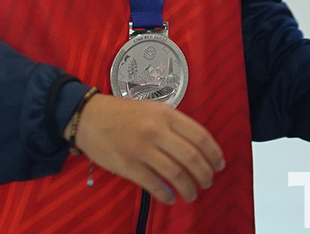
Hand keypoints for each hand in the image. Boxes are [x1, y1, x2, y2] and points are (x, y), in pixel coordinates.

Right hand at [73, 94, 225, 205]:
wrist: (89, 117)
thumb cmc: (123, 113)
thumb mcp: (153, 110)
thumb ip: (174, 125)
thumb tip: (196, 147)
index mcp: (167, 115)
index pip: (200, 135)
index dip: (214, 153)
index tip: (220, 164)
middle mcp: (157, 131)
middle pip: (192, 157)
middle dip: (205, 174)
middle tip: (208, 182)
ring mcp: (142, 149)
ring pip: (176, 174)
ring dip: (189, 187)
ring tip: (192, 194)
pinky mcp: (128, 166)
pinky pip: (153, 184)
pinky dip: (166, 195)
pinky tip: (170, 198)